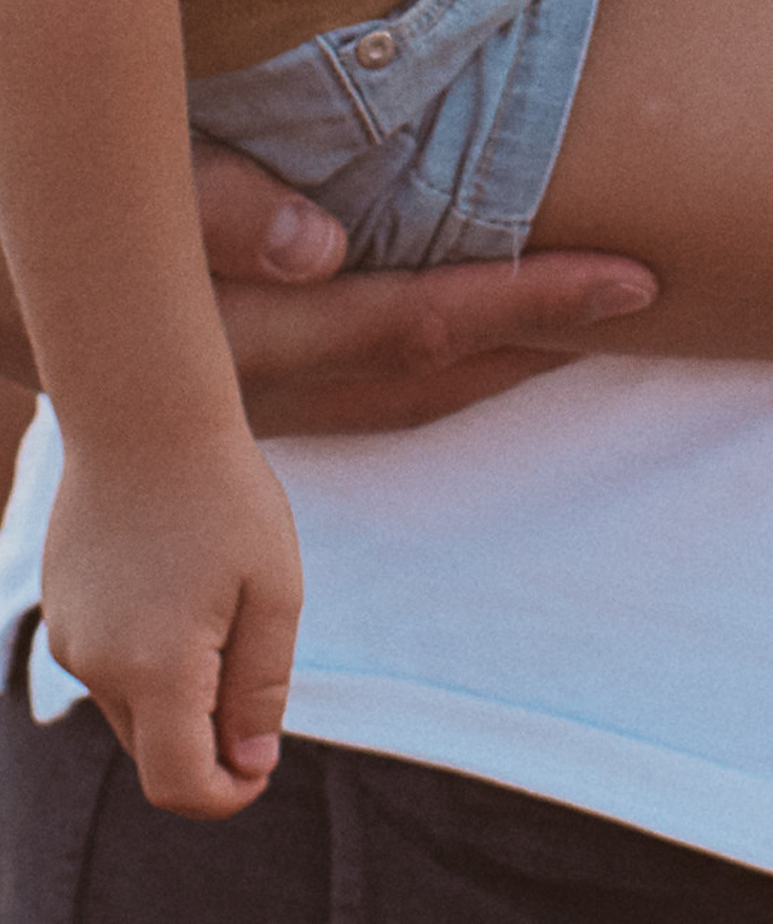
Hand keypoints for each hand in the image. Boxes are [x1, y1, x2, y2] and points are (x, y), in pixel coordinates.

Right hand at [0, 146, 658, 433]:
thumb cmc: (51, 223)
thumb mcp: (126, 190)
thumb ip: (215, 209)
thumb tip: (325, 246)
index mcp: (247, 332)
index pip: (422, 317)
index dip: (535, 299)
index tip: (639, 280)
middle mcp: (257, 381)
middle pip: (425, 372)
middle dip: (534, 340)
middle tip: (643, 297)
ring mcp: (242, 395)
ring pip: (393, 391)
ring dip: (484, 361)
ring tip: (579, 318)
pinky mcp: (226, 390)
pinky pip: (351, 382)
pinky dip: (417, 366)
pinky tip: (462, 339)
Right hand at [43, 420, 300, 817]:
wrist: (143, 414)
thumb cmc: (225, 495)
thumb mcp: (274, 588)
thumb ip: (261, 686)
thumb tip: (252, 766)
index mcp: (157, 668)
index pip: (179, 785)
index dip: (225, 795)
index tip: (261, 765)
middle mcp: (100, 666)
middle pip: (155, 752)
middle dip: (207, 740)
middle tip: (252, 662)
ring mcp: (71, 639)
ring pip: (131, 708)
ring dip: (177, 692)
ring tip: (218, 602)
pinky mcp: (61, 611)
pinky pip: (109, 663)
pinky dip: (147, 655)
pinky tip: (177, 580)